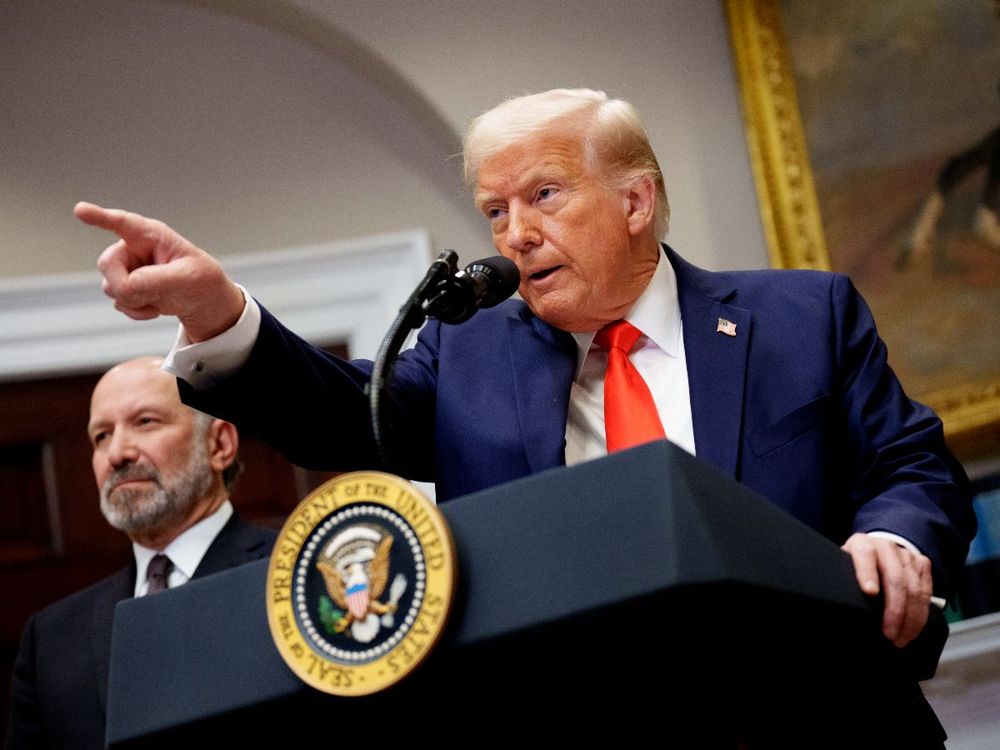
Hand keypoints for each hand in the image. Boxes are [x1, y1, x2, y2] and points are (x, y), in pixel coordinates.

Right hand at [75, 202, 244, 341]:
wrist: (202, 299)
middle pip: (106, 263)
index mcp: (151, 235)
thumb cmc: (200, 278)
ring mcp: (127, 269)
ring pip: (109, 287)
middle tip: (149, 294)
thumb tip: (128, 284)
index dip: (100, 216)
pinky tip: (155, 307)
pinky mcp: (125, 287)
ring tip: (160, 296)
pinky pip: (118, 303)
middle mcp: (133, 248)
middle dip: (124, 284)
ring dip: (135, 300)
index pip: (122, 222)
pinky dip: (136, 311)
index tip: (80, 210)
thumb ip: (158, 278)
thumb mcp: (188, 277)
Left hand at [842, 532, 932, 647]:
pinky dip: (921, 615)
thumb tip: (835, 609)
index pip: (865, 555)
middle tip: (889, 634)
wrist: (876, 552)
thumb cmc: (856, 567)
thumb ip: (842, 582)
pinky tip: (912, 630)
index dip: (867, 573)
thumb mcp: (843, 570)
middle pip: (895, 578)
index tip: (869, 593)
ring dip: (911, 618)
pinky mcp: (922, 564)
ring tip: (901, 638)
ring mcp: (906, 554)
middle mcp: (885, 547)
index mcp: (861, 544)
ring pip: (914, 589)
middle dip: (894, 610)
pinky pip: (927, 592)